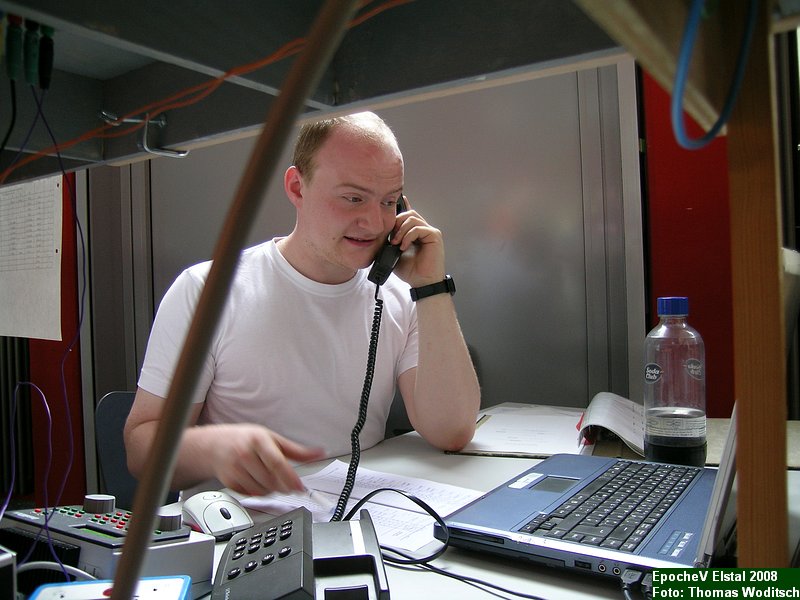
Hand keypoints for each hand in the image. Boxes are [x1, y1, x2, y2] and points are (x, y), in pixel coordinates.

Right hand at [208, 424, 324, 495]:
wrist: (213, 445)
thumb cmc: (245, 439)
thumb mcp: (271, 438)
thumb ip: (296, 450)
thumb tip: (319, 452)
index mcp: (258, 440)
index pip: (277, 462)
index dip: (291, 478)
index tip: (301, 487)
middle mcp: (244, 454)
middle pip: (271, 480)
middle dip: (285, 486)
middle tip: (291, 485)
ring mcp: (235, 470)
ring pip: (262, 491)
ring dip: (273, 490)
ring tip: (274, 480)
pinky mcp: (229, 483)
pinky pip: (251, 495)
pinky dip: (260, 493)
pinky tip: (260, 482)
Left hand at [391, 197, 445, 286]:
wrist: (421, 283)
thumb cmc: (410, 271)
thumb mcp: (394, 254)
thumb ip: (389, 242)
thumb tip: (380, 233)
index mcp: (415, 233)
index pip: (408, 215)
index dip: (402, 206)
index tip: (392, 203)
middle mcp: (423, 230)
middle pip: (409, 214)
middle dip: (396, 223)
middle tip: (391, 237)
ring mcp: (430, 232)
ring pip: (412, 218)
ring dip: (400, 230)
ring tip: (396, 243)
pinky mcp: (434, 236)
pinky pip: (418, 228)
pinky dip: (408, 236)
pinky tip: (403, 246)